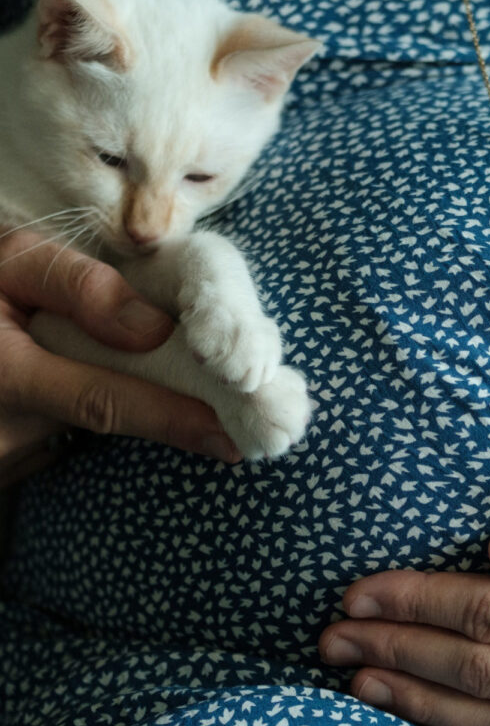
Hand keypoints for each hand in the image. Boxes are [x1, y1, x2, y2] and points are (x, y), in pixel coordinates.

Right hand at [0, 228, 238, 480]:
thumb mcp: (6, 261)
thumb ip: (78, 287)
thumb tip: (155, 330)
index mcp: (1, 375)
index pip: (103, 401)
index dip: (171, 418)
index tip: (231, 436)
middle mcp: (0, 431)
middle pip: (104, 419)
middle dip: (163, 407)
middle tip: (224, 404)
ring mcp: (0, 456)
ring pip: (82, 428)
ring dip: (115, 398)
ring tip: (118, 363)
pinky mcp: (2, 464)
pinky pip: (56, 437)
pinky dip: (78, 409)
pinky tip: (71, 373)